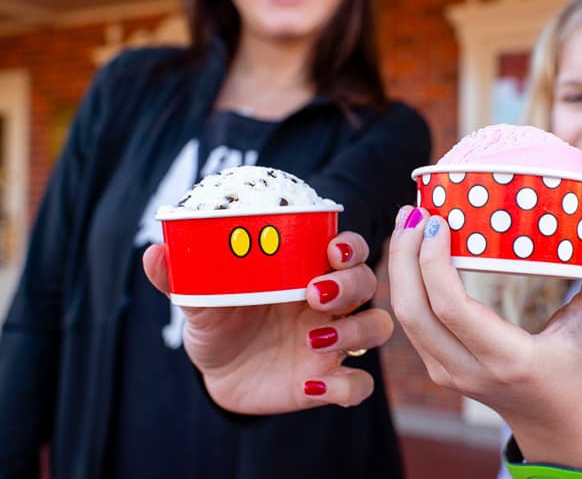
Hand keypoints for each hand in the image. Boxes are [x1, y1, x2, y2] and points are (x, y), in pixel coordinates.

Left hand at [143, 231, 391, 413]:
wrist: (217, 373)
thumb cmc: (218, 322)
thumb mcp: (198, 298)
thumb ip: (181, 276)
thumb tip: (155, 252)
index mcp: (304, 272)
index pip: (346, 249)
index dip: (350, 245)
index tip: (331, 249)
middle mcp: (328, 303)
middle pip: (367, 283)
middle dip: (352, 283)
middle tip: (314, 292)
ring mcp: (333, 342)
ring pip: (376, 327)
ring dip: (356, 330)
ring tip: (313, 340)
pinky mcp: (330, 381)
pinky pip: (359, 384)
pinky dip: (347, 386)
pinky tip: (311, 386)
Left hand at [388, 206, 581, 468]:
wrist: (552, 420)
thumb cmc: (577, 365)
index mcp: (507, 359)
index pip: (451, 308)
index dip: (433, 261)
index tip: (437, 221)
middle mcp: (467, 370)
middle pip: (413, 310)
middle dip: (405, 256)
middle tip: (414, 212)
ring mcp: (445, 373)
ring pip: (404, 316)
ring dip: (399, 265)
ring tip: (408, 222)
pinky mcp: (435, 368)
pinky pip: (409, 322)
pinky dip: (405, 283)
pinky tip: (413, 251)